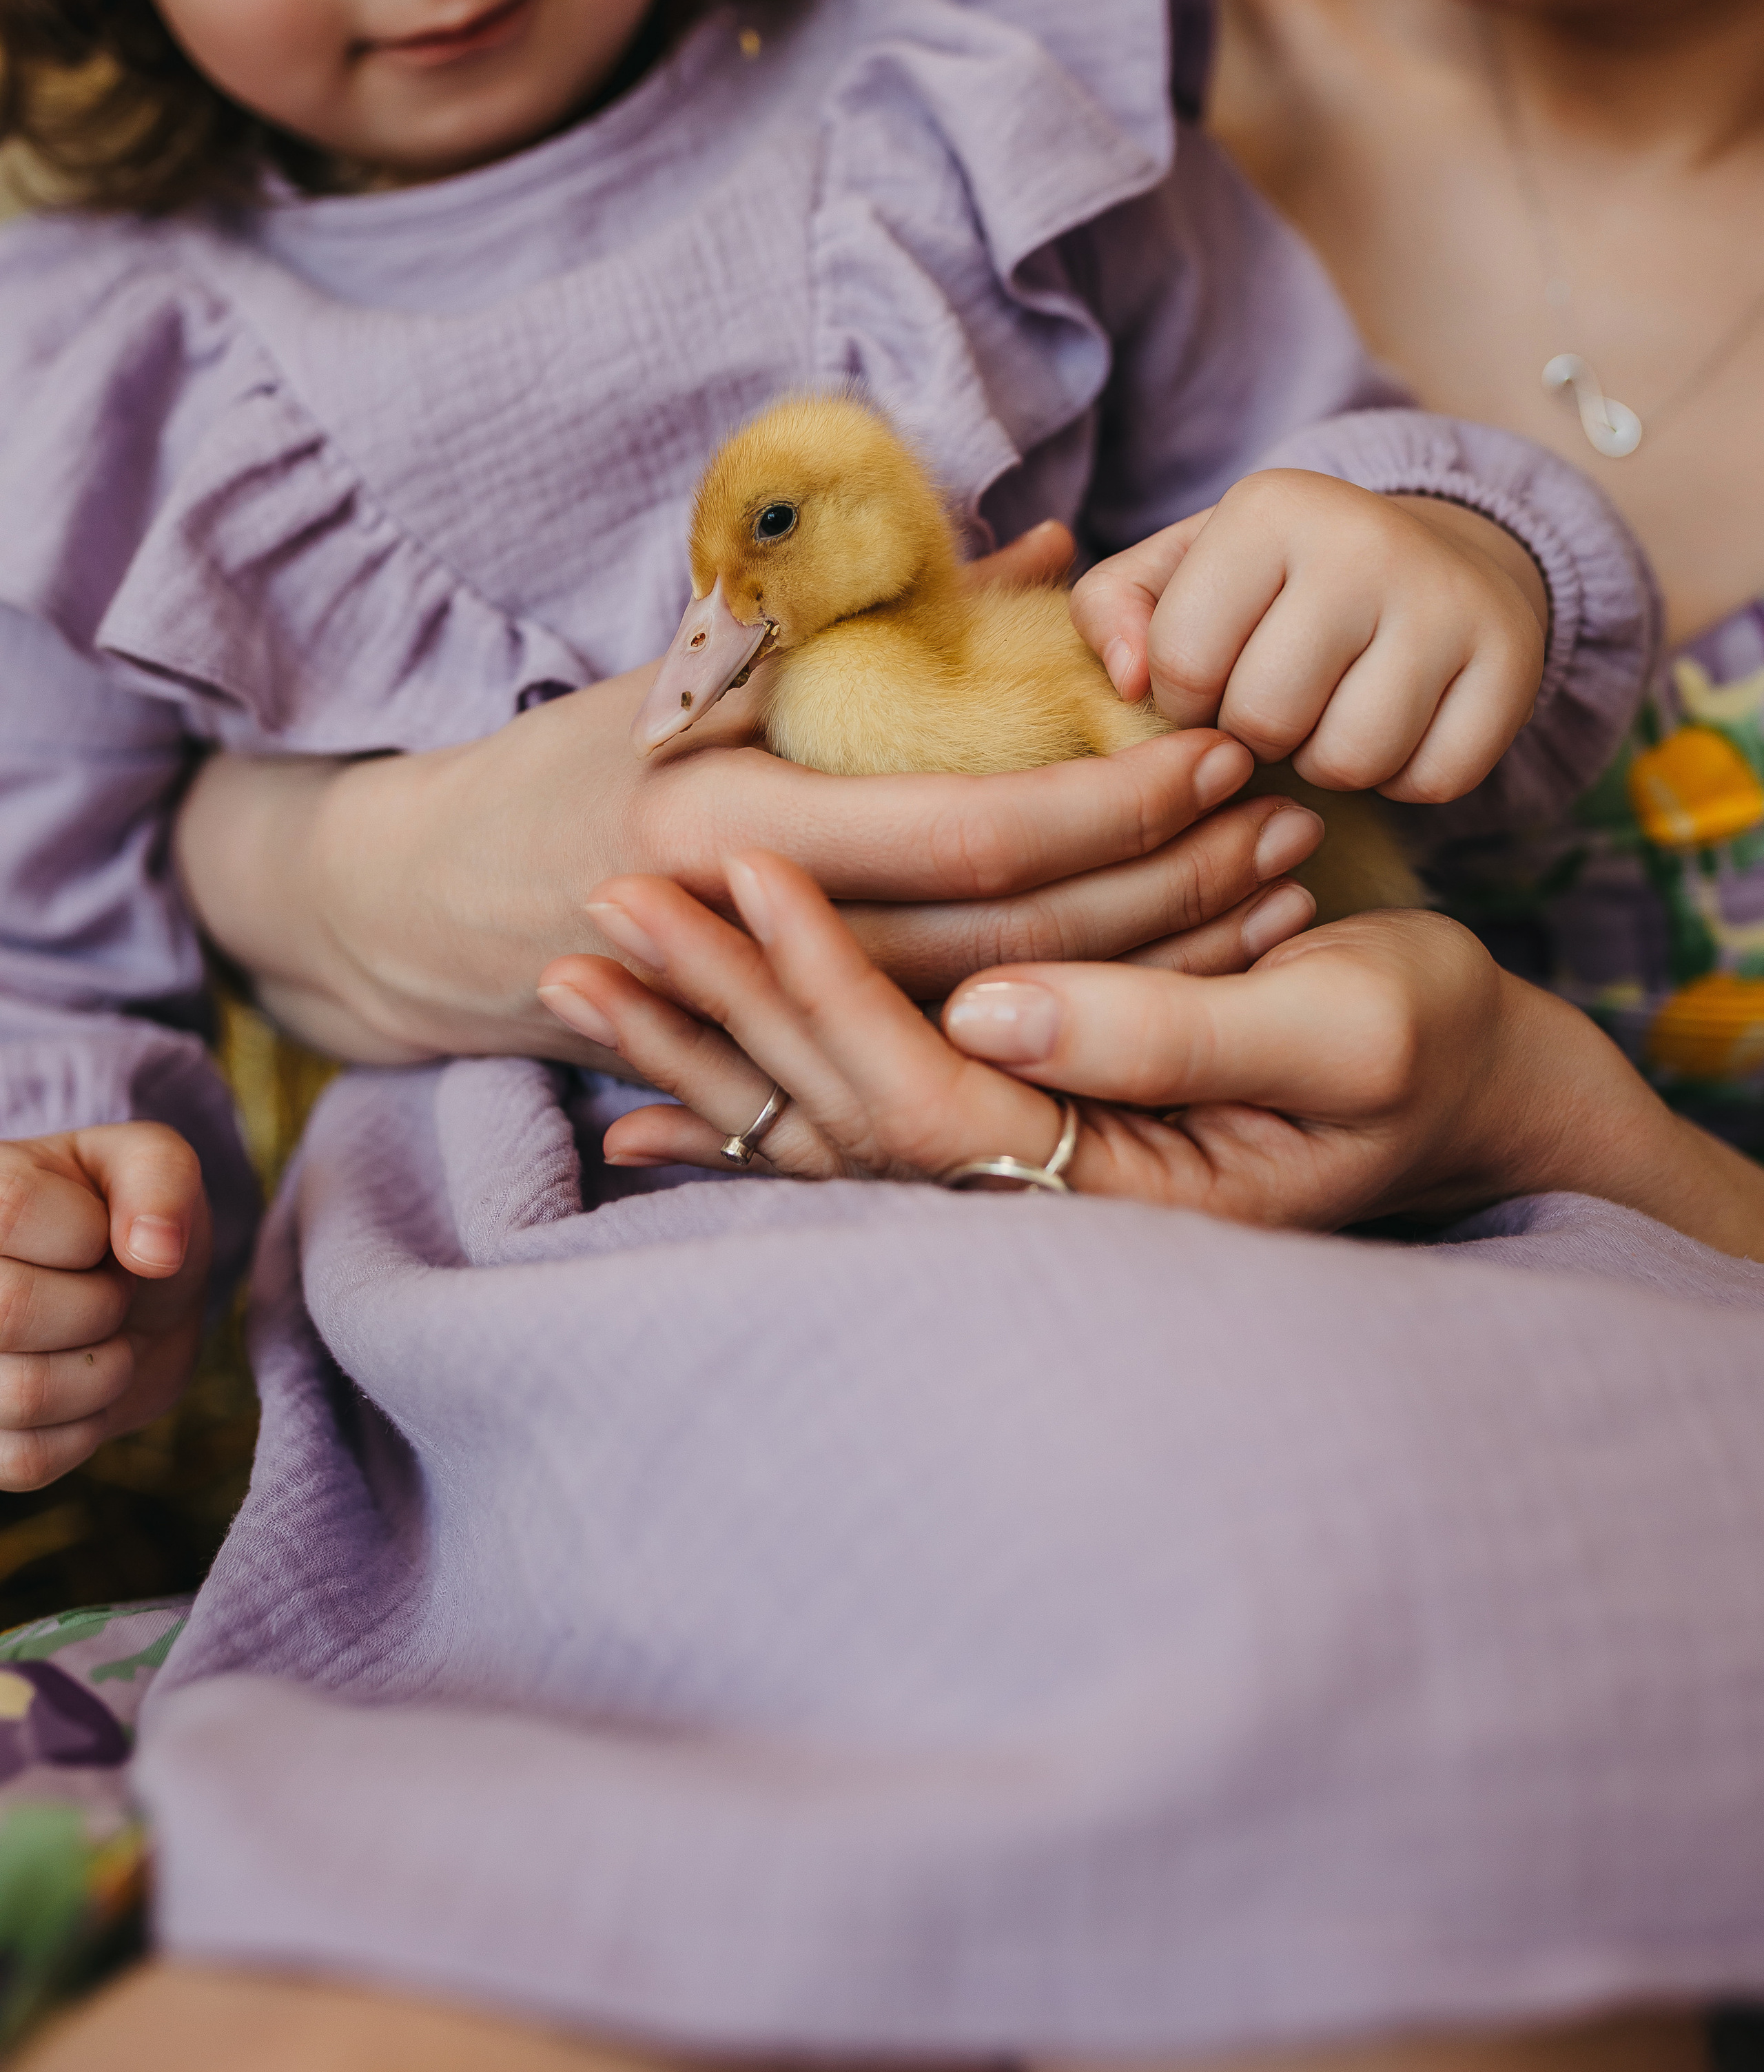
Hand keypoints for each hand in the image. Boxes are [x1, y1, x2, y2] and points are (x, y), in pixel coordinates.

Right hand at [0, 1124, 211, 1489]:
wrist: (125, 1302)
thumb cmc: (125, 1221)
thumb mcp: (152, 1167)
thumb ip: (161, 1179)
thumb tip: (155, 1252)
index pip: (13, 1207)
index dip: (86, 1230)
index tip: (100, 1237)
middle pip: (9, 1309)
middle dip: (99, 1305)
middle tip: (108, 1294)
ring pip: (24, 1393)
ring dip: (102, 1371)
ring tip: (100, 1340)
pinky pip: (29, 1461)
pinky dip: (84, 1430)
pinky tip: (80, 1389)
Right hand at [175, 520, 1327, 1068]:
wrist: (424, 911)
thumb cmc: (560, 759)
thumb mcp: (696, 662)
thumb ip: (875, 614)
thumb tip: (1052, 552)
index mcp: (736, 816)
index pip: (975, 830)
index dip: (1115, 799)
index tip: (1223, 746)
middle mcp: (762, 935)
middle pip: (1017, 941)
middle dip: (1173, 889)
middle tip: (1293, 824)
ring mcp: (777, 1018)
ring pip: (1010, 1009)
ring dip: (1154, 960)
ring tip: (1273, 899)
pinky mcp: (792, 1067)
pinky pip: (964, 1043)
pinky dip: (1080, 1009)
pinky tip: (1175, 974)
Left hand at [543, 855, 1763, 1255]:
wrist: (1465, 1095)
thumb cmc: (1426, 1048)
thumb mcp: (1339, 1032)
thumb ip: (1168, 1033)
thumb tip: (995, 1005)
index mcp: (1119, 1183)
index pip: (924, 1090)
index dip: (824, 983)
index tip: (739, 866)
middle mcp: (1045, 1205)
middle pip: (834, 1117)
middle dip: (712, 1011)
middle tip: (588, 910)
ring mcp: (1022, 1181)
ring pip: (821, 1129)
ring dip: (697, 1052)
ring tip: (575, 974)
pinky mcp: (1015, 1146)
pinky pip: (851, 1137)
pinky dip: (744, 1115)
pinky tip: (643, 1114)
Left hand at [1071, 475, 1549, 803]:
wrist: (1437, 557)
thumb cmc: (1279, 581)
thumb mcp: (1184, 572)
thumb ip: (1114, 613)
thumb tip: (1128, 684)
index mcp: (1271, 506)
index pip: (1179, 663)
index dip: (1182, 699)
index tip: (1212, 677)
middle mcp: (1368, 540)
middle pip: (1264, 720)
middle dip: (1256, 735)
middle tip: (1279, 700)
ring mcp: (1451, 601)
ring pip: (1350, 762)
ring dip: (1328, 763)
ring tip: (1334, 711)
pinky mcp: (1514, 663)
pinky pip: (1432, 783)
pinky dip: (1406, 779)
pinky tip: (1401, 726)